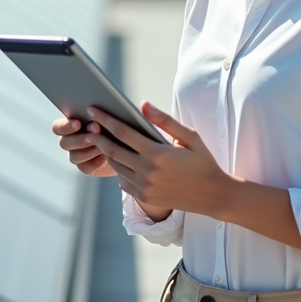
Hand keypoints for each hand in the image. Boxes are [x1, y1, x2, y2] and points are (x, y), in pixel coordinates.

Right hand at [51, 117, 116, 176]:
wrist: (125, 145)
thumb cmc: (115, 126)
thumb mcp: (107, 118)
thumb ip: (99, 118)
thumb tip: (95, 123)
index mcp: (70, 125)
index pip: (58, 127)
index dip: (64, 126)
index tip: (78, 123)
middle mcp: (71, 140)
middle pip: (64, 143)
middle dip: (79, 139)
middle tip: (95, 133)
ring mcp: (77, 155)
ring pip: (74, 156)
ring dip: (88, 150)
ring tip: (102, 146)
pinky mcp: (87, 167)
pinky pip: (85, 167)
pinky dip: (94, 162)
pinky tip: (104, 157)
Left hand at [85, 102, 229, 215]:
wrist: (212, 195)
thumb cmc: (203, 161)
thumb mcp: (189, 137)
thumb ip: (165, 121)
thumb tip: (143, 104)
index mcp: (157, 153)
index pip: (123, 132)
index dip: (106, 120)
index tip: (93, 110)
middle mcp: (147, 171)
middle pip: (113, 150)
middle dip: (98, 136)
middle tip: (88, 126)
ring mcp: (144, 187)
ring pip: (116, 166)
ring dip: (106, 152)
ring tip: (100, 140)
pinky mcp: (145, 197)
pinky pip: (123, 182)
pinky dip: (118, 170)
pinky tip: (118, 160)